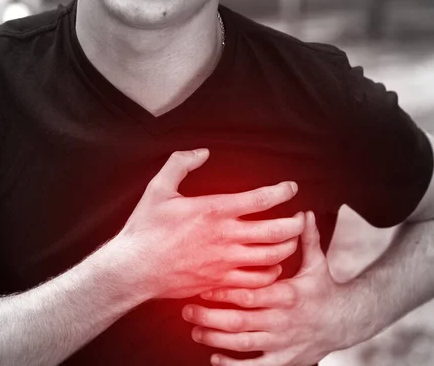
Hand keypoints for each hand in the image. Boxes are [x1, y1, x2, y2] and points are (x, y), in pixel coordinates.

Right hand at [108, 149, 304, 299]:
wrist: (133, 269)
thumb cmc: (145, 229)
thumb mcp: (158, 188)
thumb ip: (181, 164)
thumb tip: (202, 152)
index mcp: (214, 210)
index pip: (261, 198)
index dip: (282, 191)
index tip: (291, 188)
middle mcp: (226, 237)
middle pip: (276, 231)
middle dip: (296, 223)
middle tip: (300, 217)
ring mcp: (225, 262)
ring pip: (272, 257)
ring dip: (288, 247)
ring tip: (290, 240)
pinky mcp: (220, 281)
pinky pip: (256, 281)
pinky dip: (271, 273)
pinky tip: (271, 266)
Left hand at [182, 211, 349, 365]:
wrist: (346, 322)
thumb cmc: (324, 288)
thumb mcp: (317, 263)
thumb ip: (306, 238)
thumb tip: (303, 212)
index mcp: (288, 294)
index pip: (250, 294)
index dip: (224, 292)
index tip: (202, 286)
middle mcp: (283, 320)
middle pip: (240, 321)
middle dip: (210, 317)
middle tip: (187, 310)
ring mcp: (283, 344)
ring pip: (243, 344)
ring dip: (215, 339)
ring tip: (194, 331)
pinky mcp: (284, 361)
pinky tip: (215, 359)